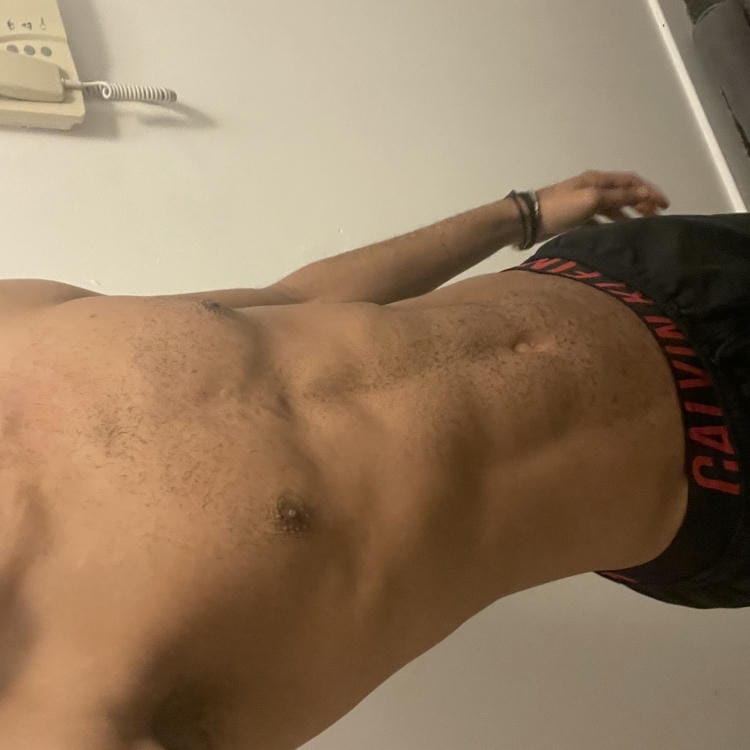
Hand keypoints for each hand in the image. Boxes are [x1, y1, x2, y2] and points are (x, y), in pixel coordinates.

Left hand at [535, 170, 669, 241]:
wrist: (526, 221)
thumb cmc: (560, 208)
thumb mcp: (593, 200)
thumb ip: (619, 197)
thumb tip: (646, 193)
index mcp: (598, 179)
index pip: (631, 182)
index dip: (649, 191)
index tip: (665, 206)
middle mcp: (592, 188)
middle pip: (623, 194)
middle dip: (641, 203)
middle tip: (655, 219)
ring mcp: (582, 203)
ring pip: (611, 208)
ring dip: (627, 216)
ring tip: (639, 229)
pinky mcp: (573, 218)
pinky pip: (598, 220)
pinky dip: (609, 226)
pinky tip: (614, 236)